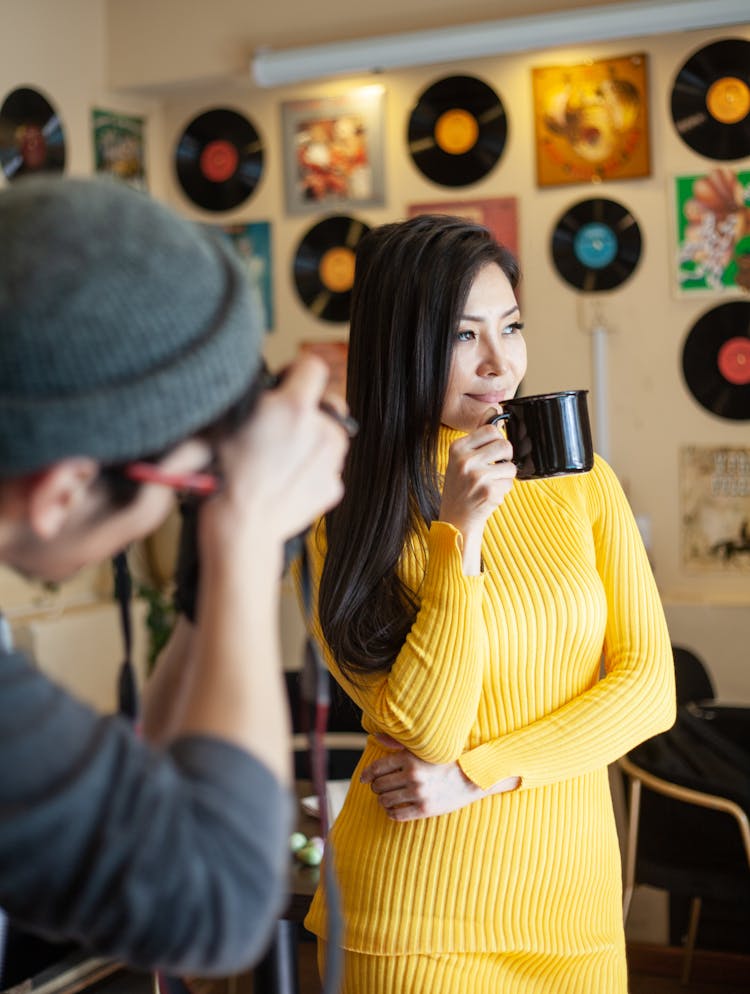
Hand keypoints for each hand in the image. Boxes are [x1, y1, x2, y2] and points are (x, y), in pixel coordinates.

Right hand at [200, 354, 349, 557]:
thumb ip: (253, 393)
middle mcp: (323, 430)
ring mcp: (332, 461)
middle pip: (328, 404)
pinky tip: (286, 478)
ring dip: (313, 439)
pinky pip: (327, 466)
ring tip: (281, 457)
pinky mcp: (334, 486)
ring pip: (332, 436)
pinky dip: (312, 469)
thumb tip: (263, 381)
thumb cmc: (225, 475)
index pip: (312, 366)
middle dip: (310, 409)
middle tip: (282, 426)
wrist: (241, 526)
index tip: (286, 382)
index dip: (296, 370)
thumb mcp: (227, 419)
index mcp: (295, 408)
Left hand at [360, 734, 518, 821]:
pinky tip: (393, 809)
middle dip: (376, 787)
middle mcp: (412, 775)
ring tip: (386, 798)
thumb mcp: (421, 748)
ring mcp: (418, 793)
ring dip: (382, 800)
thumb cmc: (444, 760)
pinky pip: (397, 814)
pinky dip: (390, 813)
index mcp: (409, 758)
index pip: (377, 768)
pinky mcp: (424, 809)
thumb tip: (374, 736)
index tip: (363, 778)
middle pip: (379, 785)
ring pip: (385, 801)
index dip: (367, 774)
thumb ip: (396, 743)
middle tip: (380, 787)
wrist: (470, 777)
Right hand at [438, 423, 515, 568]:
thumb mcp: (461, 458)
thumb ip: (478, 436)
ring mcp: (477, 476)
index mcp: (457, 448)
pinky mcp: (489, 491)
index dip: (497, 440)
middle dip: (505, 457)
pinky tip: (488, 495)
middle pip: (504, 444)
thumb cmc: (460, 487)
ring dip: (505, 476)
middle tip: (495, 468)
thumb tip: (493, 409)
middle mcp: (465, 460)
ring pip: (510, 465)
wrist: (455, 519)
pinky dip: (503, 490)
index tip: (492, 451)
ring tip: (489, 484)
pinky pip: (509, 483)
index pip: (491, 429)